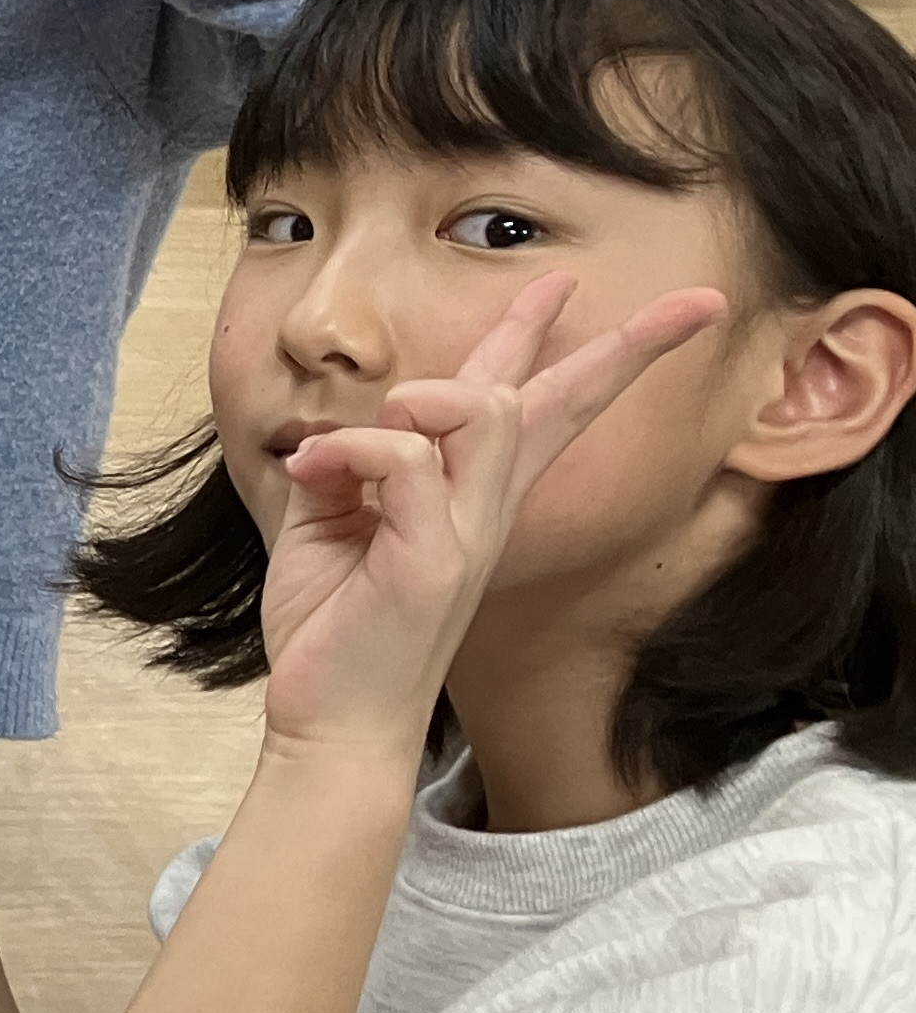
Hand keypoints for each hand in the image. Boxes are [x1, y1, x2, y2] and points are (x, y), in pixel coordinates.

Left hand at [258, 268, 722, 759]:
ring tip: (349, 452)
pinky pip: (405, 456)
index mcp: (471, 497)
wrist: (333, 720)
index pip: (539, 410)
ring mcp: (472, 532)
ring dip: (409, 402)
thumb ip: (348, 467)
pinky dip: (345, 450)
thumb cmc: (336, 627)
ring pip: (481, 406)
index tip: (602, 292)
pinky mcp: (437, 557)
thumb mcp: (332, 522)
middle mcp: (488, 510)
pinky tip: (313, 476)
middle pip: (560, 403)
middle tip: (698, 302)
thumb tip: (337, 430)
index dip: (579, 354)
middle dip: (625, 346)